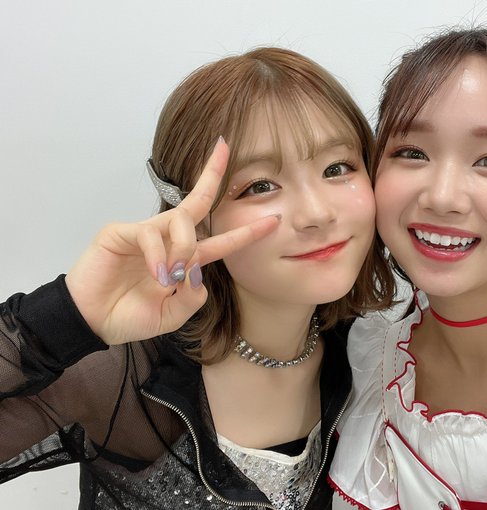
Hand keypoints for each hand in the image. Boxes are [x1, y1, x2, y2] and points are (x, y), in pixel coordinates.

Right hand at [65, 138, 279, 344]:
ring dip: (184, 248)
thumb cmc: (130, 316)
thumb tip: (196, 272)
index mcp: (185, 260)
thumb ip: (193, 297)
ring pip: (181, 221)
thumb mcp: (173, 315)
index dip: (246, 232)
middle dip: (213, 173)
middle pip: (198, 201)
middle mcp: (169, 240)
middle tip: (225, 147)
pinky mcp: (121, 232)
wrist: (92, 322)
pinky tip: (157, 276)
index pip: (220, 240)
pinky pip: (151, 235)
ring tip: (170, 277)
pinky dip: (160, 256)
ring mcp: (146, 233)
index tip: (273, 220)